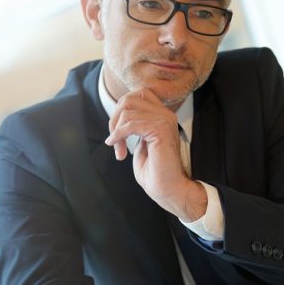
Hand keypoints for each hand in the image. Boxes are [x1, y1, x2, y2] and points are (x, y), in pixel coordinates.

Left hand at [105, 88, 206, 220]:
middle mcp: (166, 114)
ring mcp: (164, 121)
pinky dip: (119, 135)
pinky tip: (117, 147)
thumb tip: (119, 117)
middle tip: (114, 139)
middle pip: (130, 98)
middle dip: (115, 117)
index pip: (138, 94)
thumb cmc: (156, 173)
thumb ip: (134, 127)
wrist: (169, 190)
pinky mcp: (160, 130)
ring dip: (116, 130)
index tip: (117, 133)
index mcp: (162, 115)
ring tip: (118, 148)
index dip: (121, 110)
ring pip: (127, 110)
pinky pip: (131, 124)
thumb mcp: (141, 144)